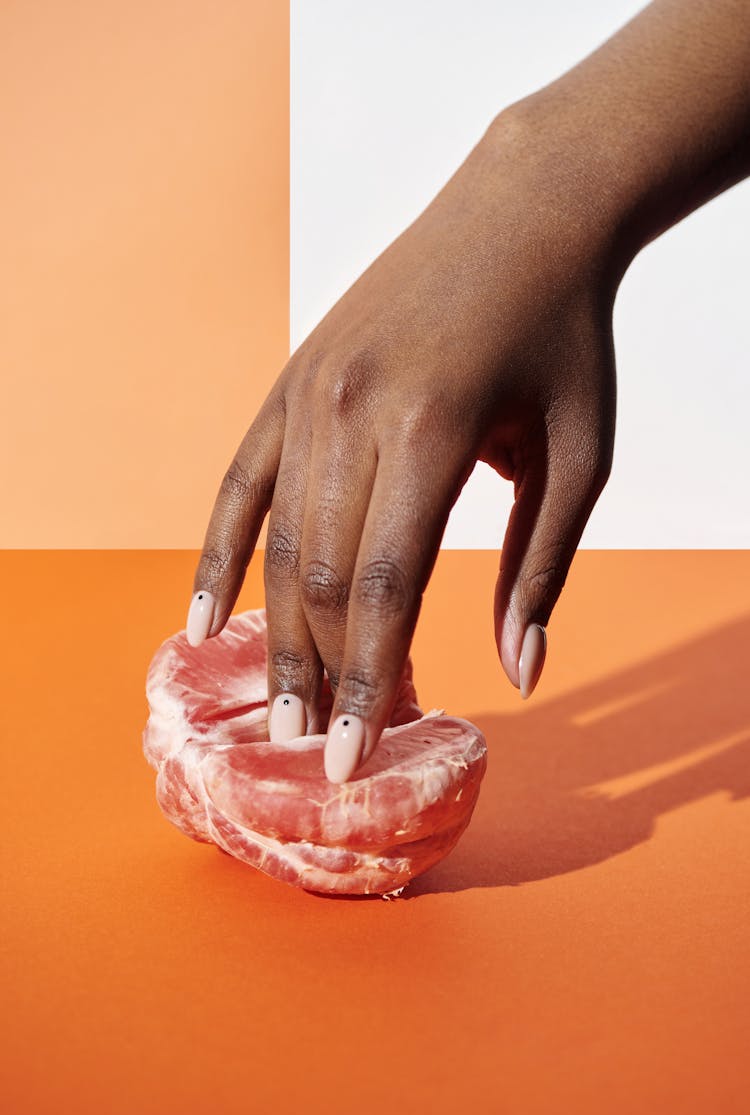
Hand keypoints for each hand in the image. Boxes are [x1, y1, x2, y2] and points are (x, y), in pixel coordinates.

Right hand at [186, 105, 616, 782]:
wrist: (525, 212)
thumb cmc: (565, 339)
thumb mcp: (582, 454)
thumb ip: (541, 567)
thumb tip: (520, 673)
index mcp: (436, 427)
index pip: (387, 586)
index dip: (369, 681)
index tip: (356, 757)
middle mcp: (354, 409)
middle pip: (319, 574)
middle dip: (319, 673)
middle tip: (316, 752)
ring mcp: (311, 391)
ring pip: (277, 539)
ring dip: (276, 633)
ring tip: (280, 710)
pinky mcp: (292, 381)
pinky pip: (239, 484)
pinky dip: (216, 557)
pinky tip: (200, 622)